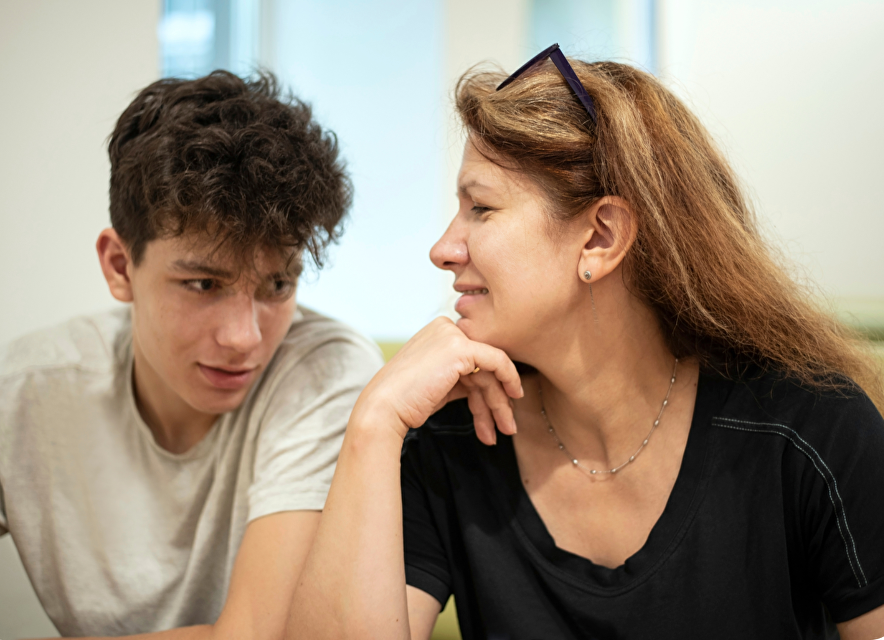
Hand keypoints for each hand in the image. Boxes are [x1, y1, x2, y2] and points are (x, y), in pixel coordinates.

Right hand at [352, 317, 522, 443]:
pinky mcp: (461, 348)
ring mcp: (453, 336)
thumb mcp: (439, 384)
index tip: (498, 412)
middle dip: (496, 399)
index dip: (488, 388)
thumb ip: (462, 378)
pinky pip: (498, 361)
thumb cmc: (406, 402)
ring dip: (500, 404)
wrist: (384, 409)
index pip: (472, 360)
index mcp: (437, 334)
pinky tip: (512, 404)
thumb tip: (489, 389)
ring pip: (491, 370)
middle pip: (482, 366)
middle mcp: (445, 329)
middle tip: (507, 426)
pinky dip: (510, 380)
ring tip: (506, 430)